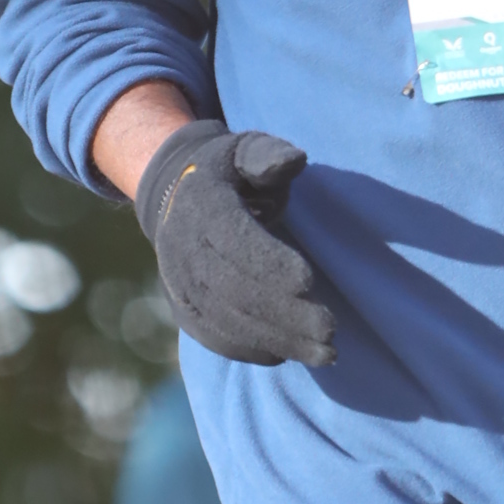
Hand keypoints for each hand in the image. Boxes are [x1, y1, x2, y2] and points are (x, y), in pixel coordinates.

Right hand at [133, 120, 337, 367]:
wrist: (173, 199)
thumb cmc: (228, 173)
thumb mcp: (245, 149)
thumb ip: (268, 155)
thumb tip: (293, 162)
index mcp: (200, 207)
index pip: (233, 242)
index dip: (269, 264)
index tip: (310, 281)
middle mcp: (182, 251)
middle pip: (234, 290)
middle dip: (284, 313)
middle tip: (331, 329)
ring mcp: (179, 287)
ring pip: (228, 322)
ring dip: (277, 340)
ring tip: (324, 353)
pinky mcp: (185, 312)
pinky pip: (217, 339)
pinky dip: (253, 350)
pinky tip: (288, 355)